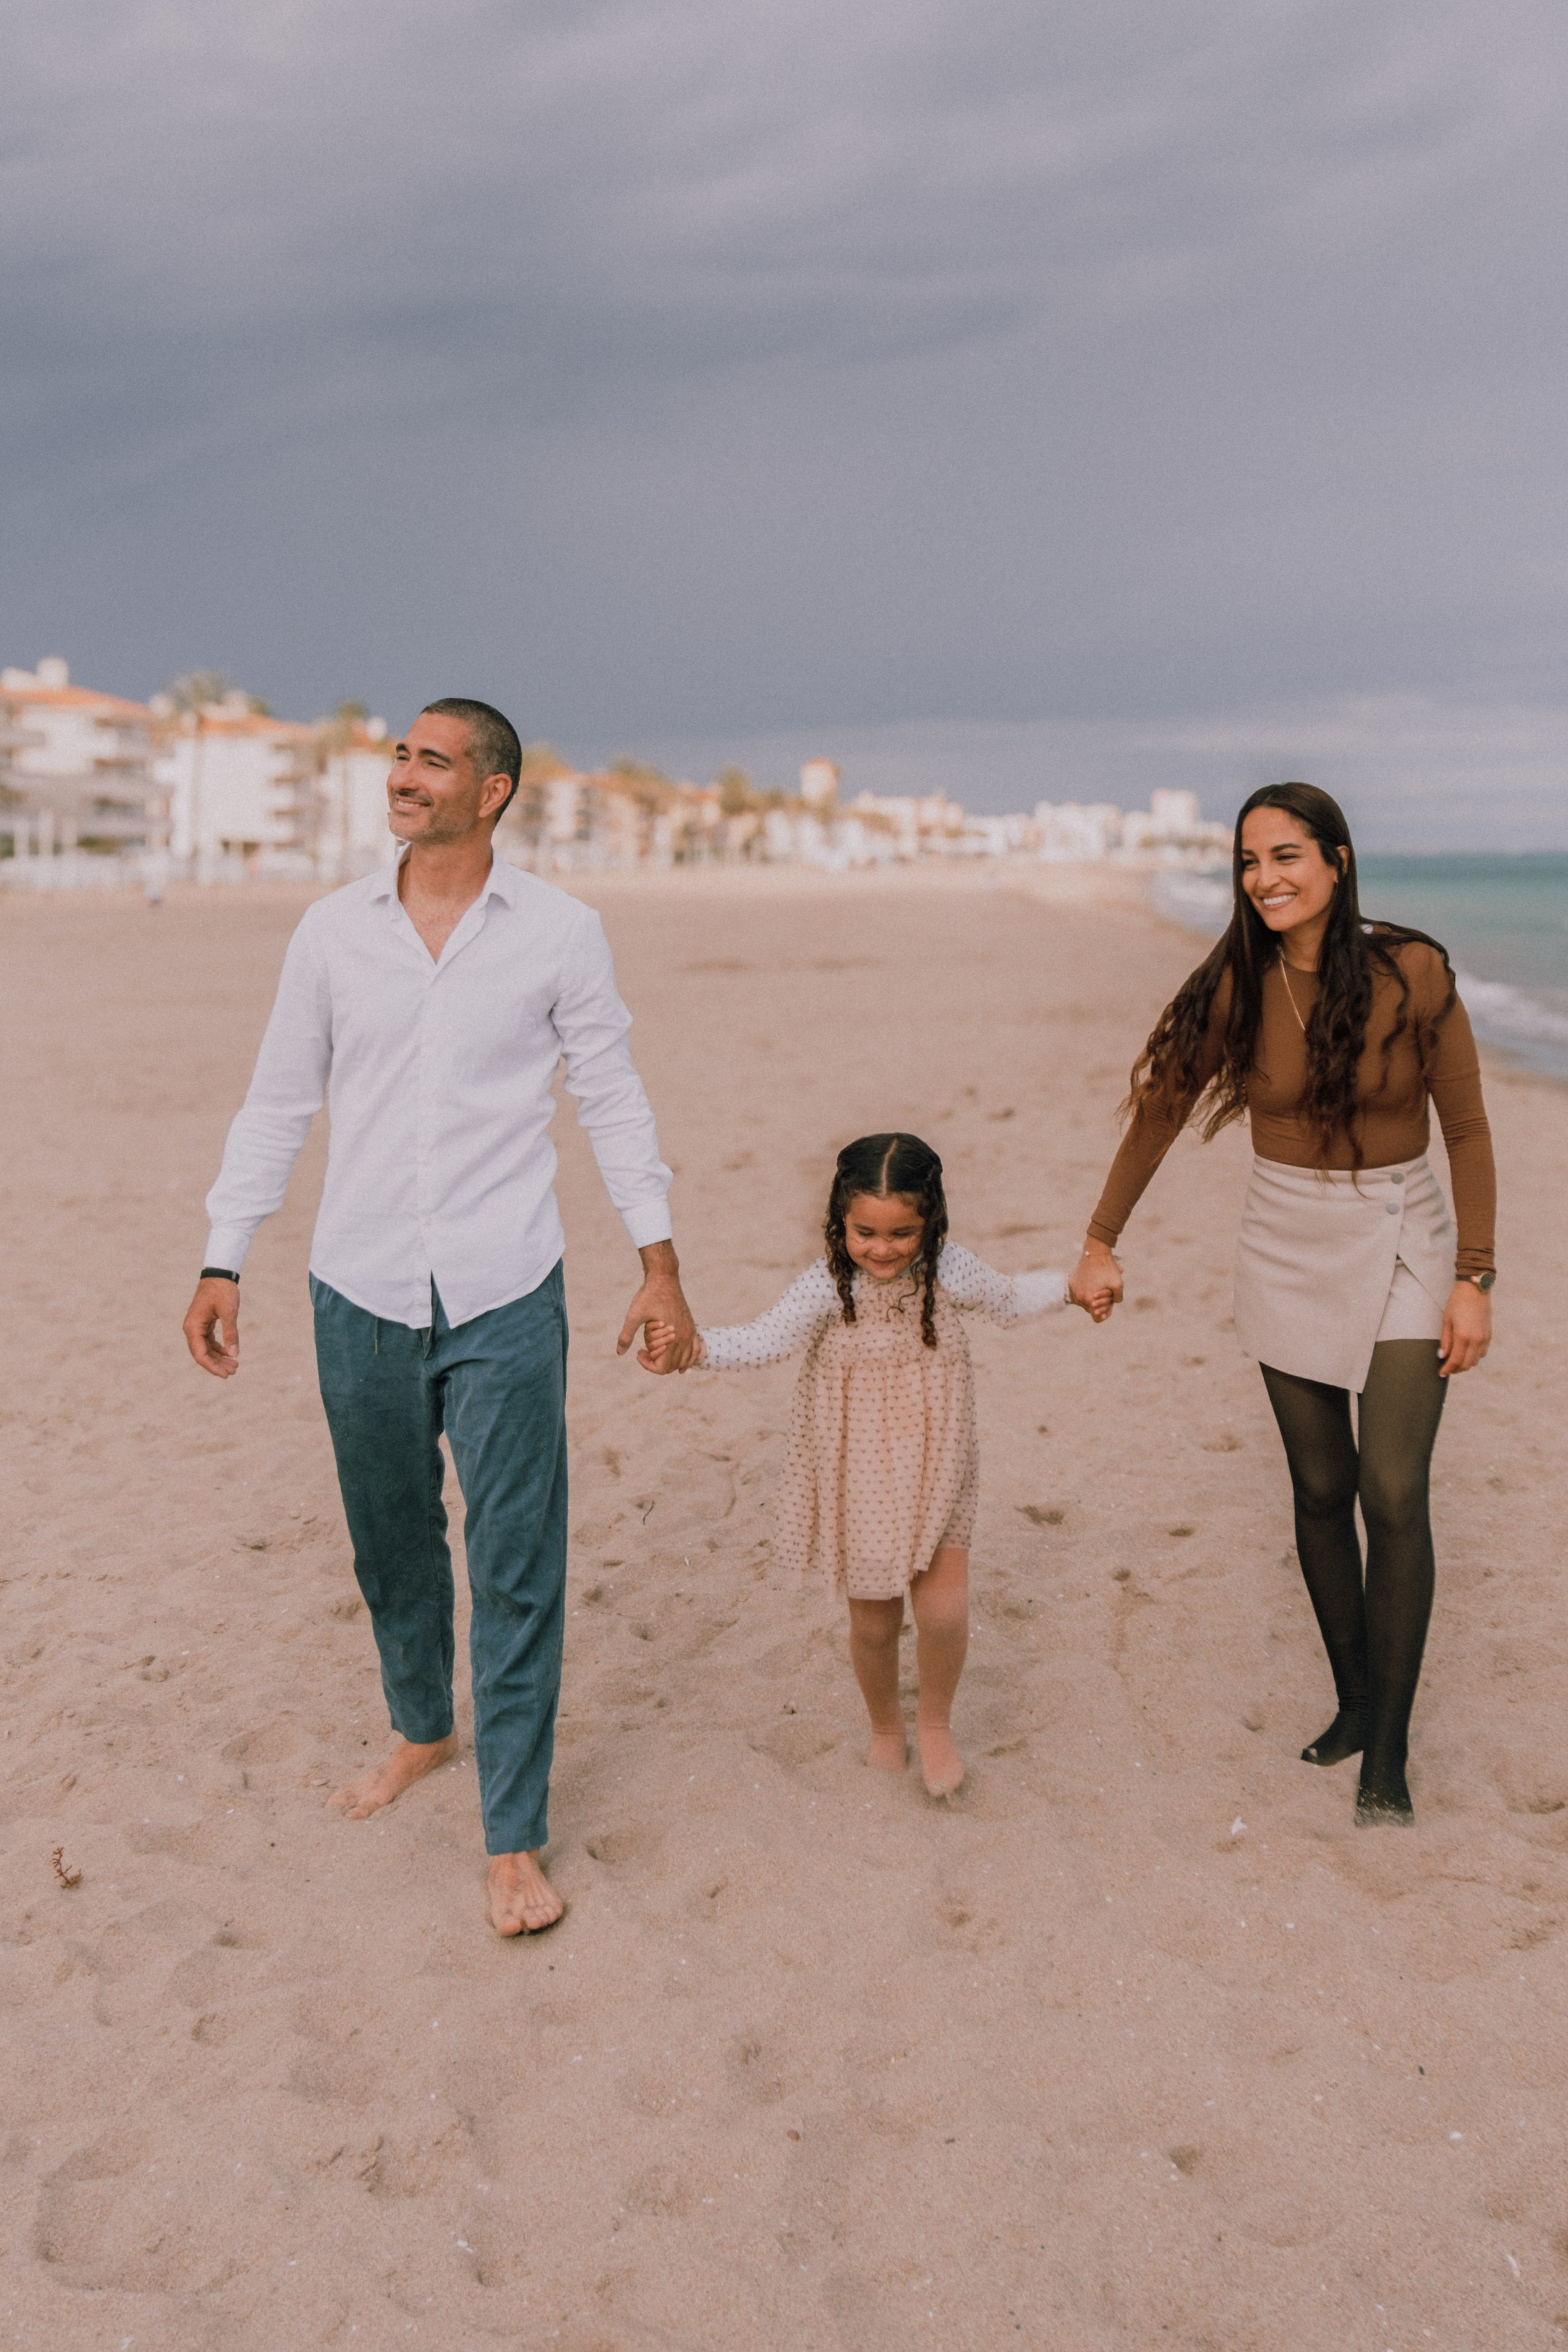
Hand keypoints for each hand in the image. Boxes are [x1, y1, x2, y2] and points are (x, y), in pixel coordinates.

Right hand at [183, 1276, 239, 1377]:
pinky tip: (229, 1354)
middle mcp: (191, 1329)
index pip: (200, 1354)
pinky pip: (209, 1342)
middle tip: (234, 1371)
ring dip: (219, 1358)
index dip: (212, 1367)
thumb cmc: (223, 1291)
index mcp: (193, 1327)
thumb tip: (233, 1354)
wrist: (219, 1274)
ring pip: (206, 1349)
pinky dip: (218, 1349)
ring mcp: (196, 1327)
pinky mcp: (203, 1324)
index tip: (226, 1375)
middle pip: (202, 1354)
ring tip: (234, 1365)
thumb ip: (231, 1333)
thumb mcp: (229, 1312)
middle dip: (217, 1364)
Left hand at [617, 1240, 697, 1370]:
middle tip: (644, 1349)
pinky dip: (688, 1360)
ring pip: (684, 1361)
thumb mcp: (634, 1315)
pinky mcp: (691, 1326)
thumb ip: (626, 1335)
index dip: (647, 1364)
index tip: (638, 1351)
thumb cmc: (649, 1296)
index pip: (662, 1368)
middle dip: (657, 1362)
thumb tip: (619, 1353)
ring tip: (657, 1351)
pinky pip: (695, 1350)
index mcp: (672, 1338)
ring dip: (670, 1361)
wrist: (664, 1278)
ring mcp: (690, 1332)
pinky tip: (681, 1365)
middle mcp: (684, 1338)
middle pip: (672, 1366)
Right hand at [1068, 1239, 1121, 1322]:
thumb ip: (1118, 1298)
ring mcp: (1073, 1290)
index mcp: (1089, 1300)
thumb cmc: (1108, 1268)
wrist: (1095, 1251)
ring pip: (1085, 1300)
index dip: (1105, 1314)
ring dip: (1092, 1296)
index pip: (1097, 1318)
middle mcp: (1079, 1298)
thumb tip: (1114, 1303)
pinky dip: (1086, 1289)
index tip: (1110, 1306)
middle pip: (1091, 1309)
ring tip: (1102, 1285)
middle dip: (1100, 1303)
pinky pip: (1079, 1292)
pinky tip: (1093, 1281)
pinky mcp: (1071, 1282)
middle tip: (1108, 1293)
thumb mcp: (1119, 1284)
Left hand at [1438, 1281, 1490, 1374]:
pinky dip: (1474, 1357)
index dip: (1448, 1369)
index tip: (1441, 1373)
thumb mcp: (1446, 1320)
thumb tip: (1442, 1356)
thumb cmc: (1457, 1303)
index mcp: (1463, 1336)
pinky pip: (1482, 1353)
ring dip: (1465, 1364)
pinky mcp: (1489, 1335)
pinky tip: (1466, 1353)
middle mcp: (1476, 1339)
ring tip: (1455, 1361)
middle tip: (1447, 1369)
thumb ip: (1445, 1341)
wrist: (1475, 1290)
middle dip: (1456, 1369)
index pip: (1456, 1360)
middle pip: (1467, 1364)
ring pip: (1476, 1360)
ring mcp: (1484, 1338)